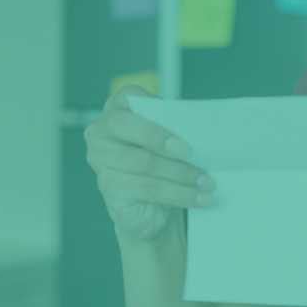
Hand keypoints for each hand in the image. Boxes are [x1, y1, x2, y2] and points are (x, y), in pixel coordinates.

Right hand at [84, 85, 217, 241]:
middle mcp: (100, 133)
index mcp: (115, 111)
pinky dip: (179, 194)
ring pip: (144, 162)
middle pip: (123, 124)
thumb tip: (198, 131)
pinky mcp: (108, 187)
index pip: (127, 96)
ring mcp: (100, 160)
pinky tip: (200, 199)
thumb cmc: (161, 167)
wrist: (151, 210)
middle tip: (188, 150)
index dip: (150, 103)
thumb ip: (173, 130)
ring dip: (181, 174)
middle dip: (157, 136)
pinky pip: (149, 189)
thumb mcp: (166, 144)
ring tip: (207, 182)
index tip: (178, 119)